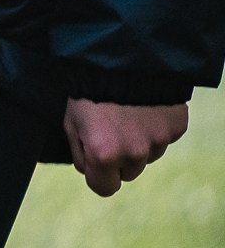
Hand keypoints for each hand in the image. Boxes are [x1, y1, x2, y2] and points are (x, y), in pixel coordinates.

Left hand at [64, 98, 188, 195]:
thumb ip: (81, 154)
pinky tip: (145, 109)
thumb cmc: (88, 91)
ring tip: (127, 115)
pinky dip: (155, 128)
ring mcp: (159, 141)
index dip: (99, 176)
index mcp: (104, 155)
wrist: (122, 58)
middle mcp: (134, 153)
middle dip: (119, 158)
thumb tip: (92, 171)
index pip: (105, 188)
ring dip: (139, 143)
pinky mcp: (176, 128)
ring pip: (148, 156)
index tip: (96, 161)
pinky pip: (164, 138)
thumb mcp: (71, 124)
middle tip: (110, 129)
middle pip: (128, 173)